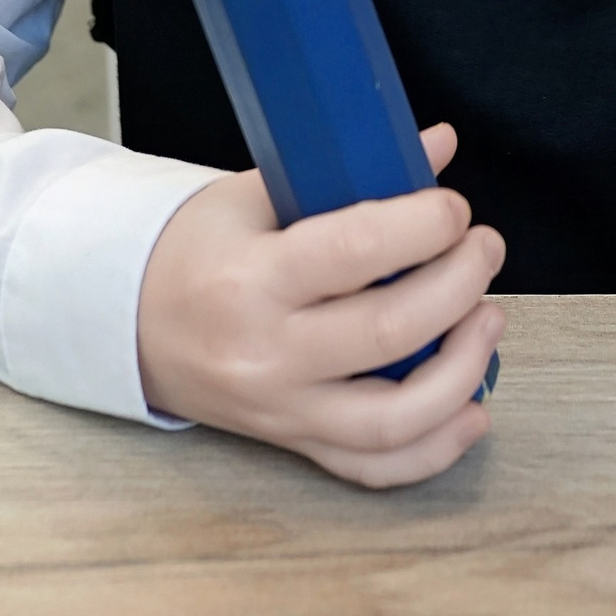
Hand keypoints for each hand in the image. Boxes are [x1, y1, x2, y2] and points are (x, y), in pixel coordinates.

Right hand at [136, 123, 505, 486]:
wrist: (127, 322)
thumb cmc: (196, 250)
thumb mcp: (254, 194)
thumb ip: (348, 171)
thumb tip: (435, 147)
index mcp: (251, 277)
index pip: (355, 251)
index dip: (424, 225)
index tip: (453, 207)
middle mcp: (267, 353)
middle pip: (389, 332)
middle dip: (460, 284)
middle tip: (483, 248)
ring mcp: (282, 410)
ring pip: (394, 419)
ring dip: (463, 370)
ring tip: (488, 319)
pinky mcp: (293, 444)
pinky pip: (374, 468)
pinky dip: (435, 449)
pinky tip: (472, 409)